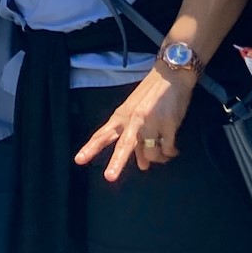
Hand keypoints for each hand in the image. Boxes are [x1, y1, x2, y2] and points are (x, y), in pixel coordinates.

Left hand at [74, 68, 193, 180]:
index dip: (90, 148)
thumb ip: (134, 138)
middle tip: (109, 177)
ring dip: (157, 159)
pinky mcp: (168, 125)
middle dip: (116, 163)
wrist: (171, 75)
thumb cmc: (151, 93)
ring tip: (163, 155)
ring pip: (151, 154)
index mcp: (121, 116)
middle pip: (123, 145)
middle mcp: (134, 121)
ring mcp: (151, 123)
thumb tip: (142, 165)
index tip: (79, 160)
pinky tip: (172, 150)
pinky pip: (167, 149)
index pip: (103, 135)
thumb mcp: (135, 111)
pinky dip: (170, 153)